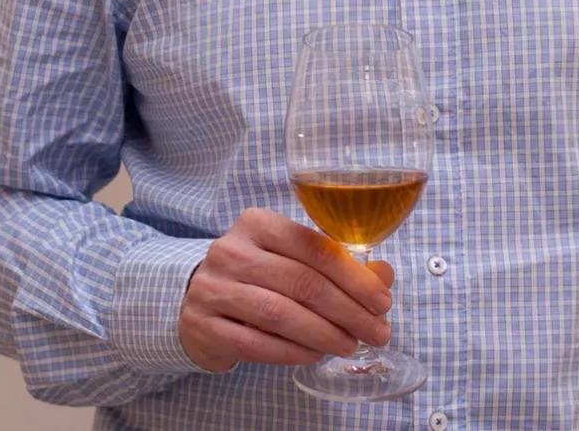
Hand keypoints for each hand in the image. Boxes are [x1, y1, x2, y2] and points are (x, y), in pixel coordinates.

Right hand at [178, 208, 393, 371]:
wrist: (195, 300)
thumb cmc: (255, 275)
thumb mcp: (290, 258)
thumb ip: (336, 263)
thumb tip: (384, 276)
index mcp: (257, 223)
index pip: (314, 247)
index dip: (353, 276)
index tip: (382, 301)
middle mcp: (231, 250)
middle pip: (301, 281)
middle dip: (347, 310)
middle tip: (377, 332)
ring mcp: (213, 288)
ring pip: (280, 313)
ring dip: (323, 334)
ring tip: (350, 345)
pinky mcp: (203, 325)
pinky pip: (256, 343)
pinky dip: (292, 352)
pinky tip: (316, 355)